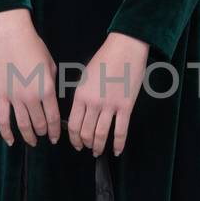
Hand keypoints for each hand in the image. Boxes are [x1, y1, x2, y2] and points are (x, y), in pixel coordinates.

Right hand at [0, 8, 61, 147]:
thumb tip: (51, 100)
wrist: (12, 36)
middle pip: (39, 123)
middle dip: (44, 133)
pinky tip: (10, 141)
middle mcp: (31, 97)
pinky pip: (2, 119)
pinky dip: (6, 133)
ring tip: (33, 141)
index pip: (54, 117)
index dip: (56, 130)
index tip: (57, 137)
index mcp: (47, 89)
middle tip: (46, 136)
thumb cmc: (34, 47)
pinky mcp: (1, 95)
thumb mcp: (51, 66)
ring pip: (22, 125)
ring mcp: (15, 97)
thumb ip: (52, 85)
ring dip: (28, 136)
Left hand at [67, 32, 148, 156]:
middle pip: (86, 132)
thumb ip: (82, 96)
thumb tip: (81, 113)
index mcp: (80, 95)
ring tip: (98, 151)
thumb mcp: (85, 77)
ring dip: (98, 146)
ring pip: (101, 135)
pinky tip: (116, 150)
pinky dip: (118, 144)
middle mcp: (93, 103)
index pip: (73, 124)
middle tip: (86, 148)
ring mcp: (110, 106)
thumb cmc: (105, 59)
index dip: (73, 138)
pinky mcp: (126, 107)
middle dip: (85, 144)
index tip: (75, 143)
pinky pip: (120, 131)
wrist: (125, 49)